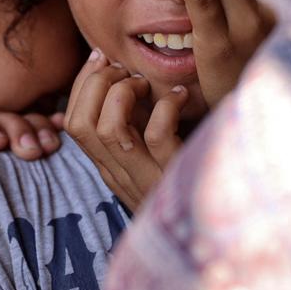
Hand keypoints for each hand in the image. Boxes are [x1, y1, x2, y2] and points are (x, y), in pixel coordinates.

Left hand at [0, 111, 64, 160]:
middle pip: (1, 118)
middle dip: (18, 130)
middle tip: (31, 152)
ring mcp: (14, 140)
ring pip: (28, 120)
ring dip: (40, 129)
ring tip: (50, 149)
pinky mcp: (38, 146)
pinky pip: (49, 128)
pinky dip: (56, 126)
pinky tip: (63, 128)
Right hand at [64, 49, 188, 212]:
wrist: (216, 229)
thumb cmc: (188, 179)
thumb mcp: (149, 155)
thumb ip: (133, 125)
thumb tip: (122, 80)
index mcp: (109, 166)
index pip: (74, 124)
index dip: (80, 85)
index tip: (101, 60)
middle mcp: (120, 173)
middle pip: (82, 124)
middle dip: (95, 84)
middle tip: (123, 69)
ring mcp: (145, 177)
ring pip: (109, 129)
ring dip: (122, 94)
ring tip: (145, 82)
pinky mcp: (174, 174)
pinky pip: (157, 134)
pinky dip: (166, 106)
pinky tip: (181, 96)